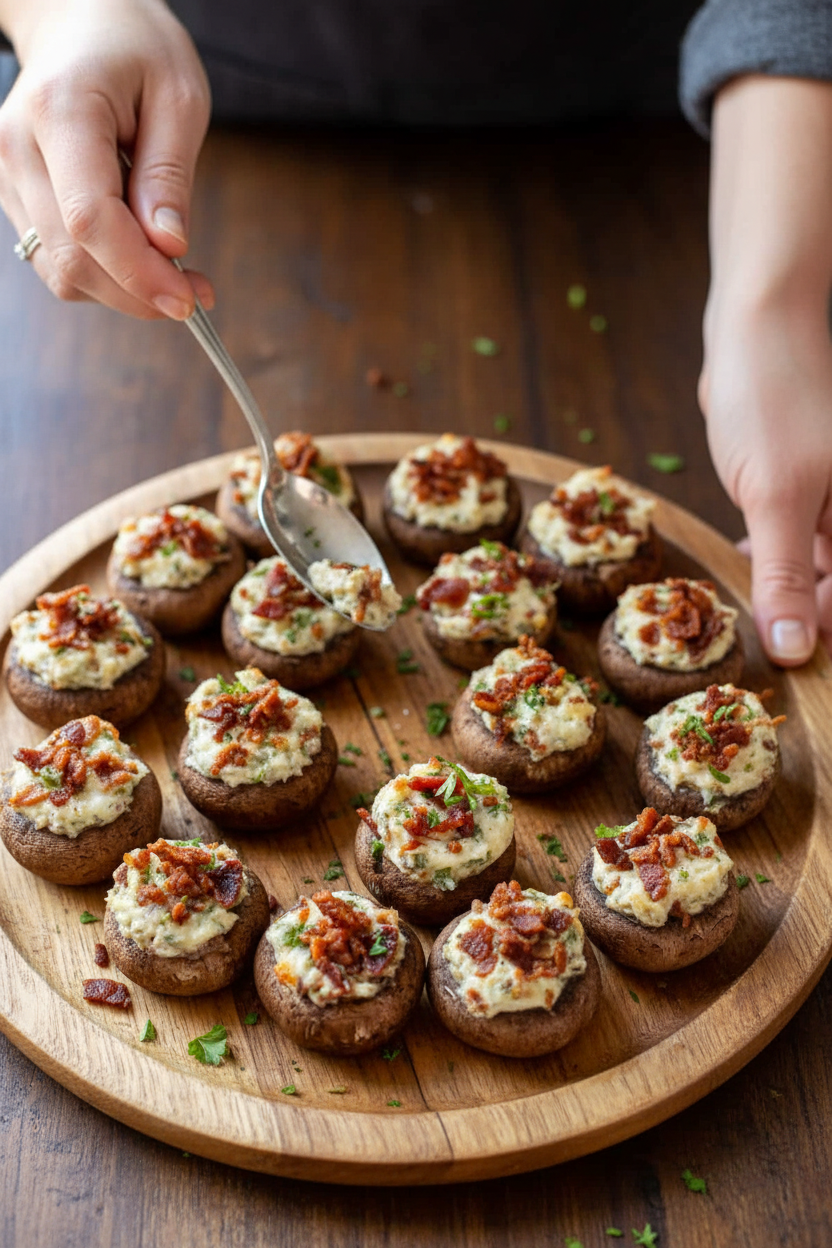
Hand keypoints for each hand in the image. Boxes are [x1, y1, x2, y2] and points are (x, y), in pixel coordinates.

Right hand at [0, 0, 213, 317]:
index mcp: (60, 111)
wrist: (79, 22)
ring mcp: (7, 175)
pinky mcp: (14, 196)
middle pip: (73, 258)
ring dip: (123, 290)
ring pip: (62, 271)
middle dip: (139, 292)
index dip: (139, 273)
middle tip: (197, 293)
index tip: (189, 299)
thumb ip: (169, 175)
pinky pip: (58, 261)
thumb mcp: (178, 97)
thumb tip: (168, 246)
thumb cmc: (136, 49)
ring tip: (174, 273)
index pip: (90, 219)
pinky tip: (140, 255)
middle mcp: (17, 147)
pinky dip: (104, 274)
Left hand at [700, 302, 831, 664]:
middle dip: (805, 607)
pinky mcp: (813, 482)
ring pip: (821, 560)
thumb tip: (795, 649)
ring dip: (788, 582)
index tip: (786, 655)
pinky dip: (778, 551)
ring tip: (748, 593)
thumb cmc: (773, 398)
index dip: (825, 628)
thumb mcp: (776, 498)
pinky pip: (804, 533)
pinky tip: (747, 556)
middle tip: (760, 627)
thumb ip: (787, 576)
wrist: (756, 324)